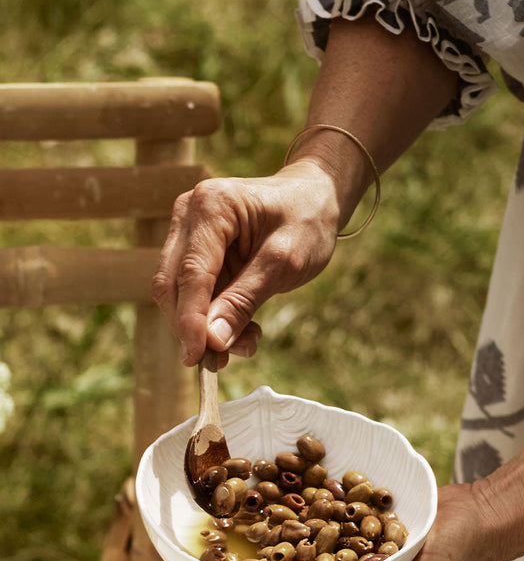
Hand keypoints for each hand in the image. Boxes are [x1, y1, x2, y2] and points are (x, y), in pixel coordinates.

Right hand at [153, 160, 341, 365]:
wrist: (315, 199)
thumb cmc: (306, 221)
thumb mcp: (285, 263)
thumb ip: (245, 300)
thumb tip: (211, 341)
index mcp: (212, 205)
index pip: (191, 273)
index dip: (190, 320)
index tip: (198, 357)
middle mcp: (189, 214)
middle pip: (172, 284)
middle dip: (194, 328)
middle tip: (222, 362)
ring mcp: (188, 231)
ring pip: (179, 293)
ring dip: (206, 327)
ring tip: (247, 344)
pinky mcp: (195, 250)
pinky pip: (195, 292)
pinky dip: (214, 316)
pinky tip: (244, 330)